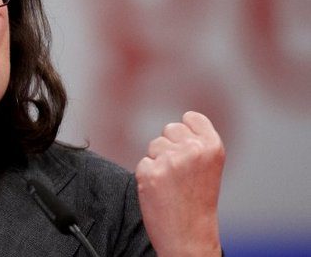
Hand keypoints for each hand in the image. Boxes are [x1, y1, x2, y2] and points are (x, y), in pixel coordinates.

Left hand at [135, 111, 224, 256]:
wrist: (189, 237)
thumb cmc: (198, 203)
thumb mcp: (209, 167)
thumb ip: (196, 143)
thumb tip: (175, 125)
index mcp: (212, 146)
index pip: (190, 118)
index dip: (186, 131)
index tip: (188, 148)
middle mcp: (192, 149)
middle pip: (169, 129)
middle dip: (170, 147)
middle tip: (180, 173)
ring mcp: (170, 161)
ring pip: (153, 146)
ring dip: (158, 161)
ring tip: (171, 184)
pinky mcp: (150, 173)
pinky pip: (143, 163)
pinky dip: (147, 176)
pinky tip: (159, 191)